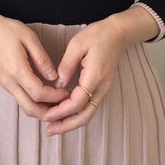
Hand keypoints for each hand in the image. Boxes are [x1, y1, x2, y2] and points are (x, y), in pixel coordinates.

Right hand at [0, 10, 69, 119]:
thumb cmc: (9, 31)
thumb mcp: (30, 39)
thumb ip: (42, 59)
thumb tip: (54, 77)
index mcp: (16, 70)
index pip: (38, 94)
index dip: (54, 97)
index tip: (68, 93)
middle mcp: (9, 82)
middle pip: (30, 108)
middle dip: (49, 113)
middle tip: (65, 107)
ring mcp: (6, 85)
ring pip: (25, 107)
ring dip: (42, 110)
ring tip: (59, 104)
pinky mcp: (6, 84)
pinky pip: (22, 100)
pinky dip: (35, 104)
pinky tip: (47, 99)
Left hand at [42, 6, 158, 135]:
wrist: (118, 33)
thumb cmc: (97, 35)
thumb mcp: (77, 45)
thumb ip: (66, 66)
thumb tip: (57, 85)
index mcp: (94, 76)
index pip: (77, 102)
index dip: (61, 112)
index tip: (46, 115)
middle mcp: (101, 87)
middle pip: (85, 116)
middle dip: (66, 125)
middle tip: (49, 131)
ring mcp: (103, 89)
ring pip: (88, 114)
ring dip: (71, 123)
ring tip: (54, 127)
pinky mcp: (102, 88)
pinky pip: (89, 107)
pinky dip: (76, 114)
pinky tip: (63, 115)